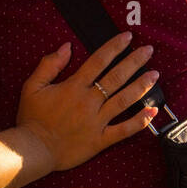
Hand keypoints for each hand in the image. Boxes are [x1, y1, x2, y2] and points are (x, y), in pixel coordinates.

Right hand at [15, 33, 159, 172]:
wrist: (33, 150)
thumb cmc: (32, 118)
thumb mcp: (33, 86)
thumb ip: (50, 65)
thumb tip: (67, 46)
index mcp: (74, 87)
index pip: (99, 61)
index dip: (115, 47)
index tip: (128, 37)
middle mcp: (89, 102)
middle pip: (116, 77)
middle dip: (134, 62)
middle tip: (149, 51)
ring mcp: (96, 122)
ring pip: (124, 101)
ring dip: (141, 86)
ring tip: (155, 75)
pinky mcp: (100, 140)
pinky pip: (123, 130)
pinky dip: (140, 121)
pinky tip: (153, 111)